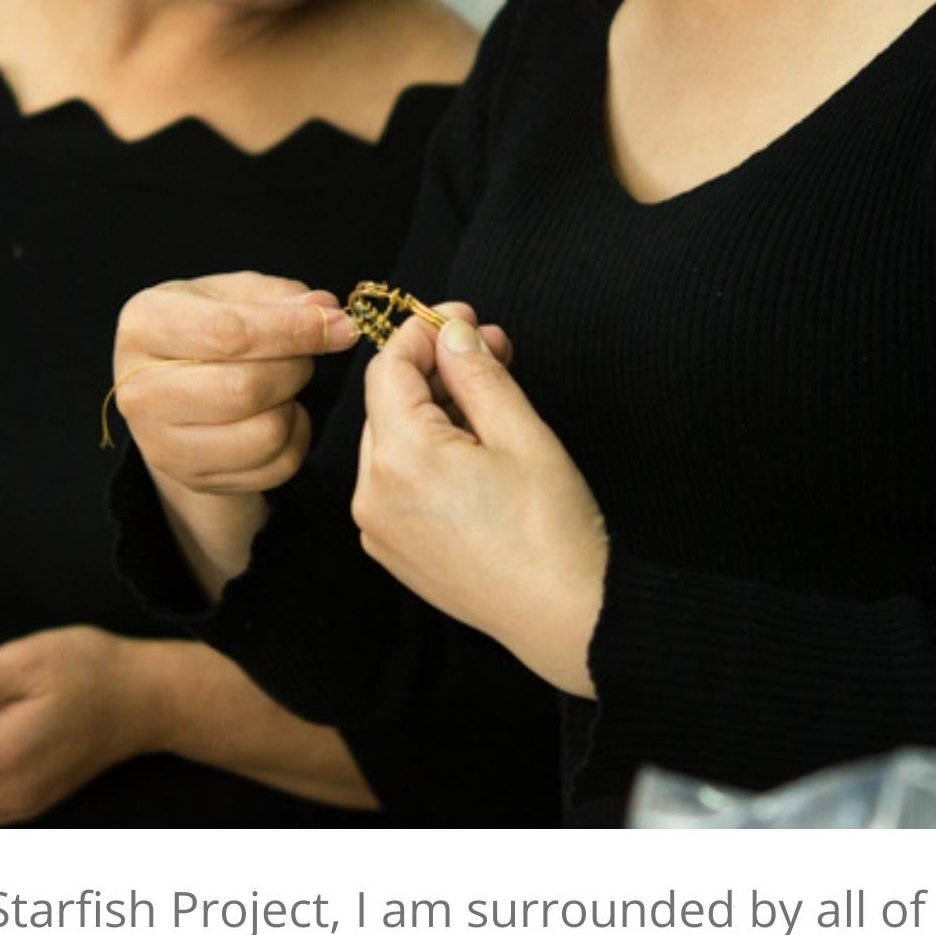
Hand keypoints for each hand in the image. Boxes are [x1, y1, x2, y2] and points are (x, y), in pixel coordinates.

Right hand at [113, 271, 358, 496]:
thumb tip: (326, 310)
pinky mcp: (194, 479)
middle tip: (301, 357)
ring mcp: (163, 445)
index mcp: (145, 326)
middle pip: (247, 389)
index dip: (295, 331)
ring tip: (283, 387)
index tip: (343, 327)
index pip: (229, 333)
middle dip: (295, 369)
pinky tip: (280, 416)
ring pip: (266, 434)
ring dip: (293, 406)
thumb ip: (279, 297)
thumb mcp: (231, 295)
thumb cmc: (205, 330)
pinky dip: (295, 438)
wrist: (171, 389)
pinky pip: (276, 467)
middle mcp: (140, 391)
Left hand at [353, 309, 608, 698]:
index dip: (424, 331)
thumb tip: (452, 333)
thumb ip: (478, 375)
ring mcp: (377, 528)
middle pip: (387, 405)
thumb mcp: (521, 434)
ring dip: (431, 413)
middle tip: (490, 351)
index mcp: (401, 458)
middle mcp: (372, 493)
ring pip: (391, 443)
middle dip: (435, 371)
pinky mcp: (391, 550)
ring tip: (489, 402)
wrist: (563, 616)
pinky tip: (472, 452)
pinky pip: (395, 483)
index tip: (462, 318)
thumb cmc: (551, 528)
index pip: (390, 368)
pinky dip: (425, 456)